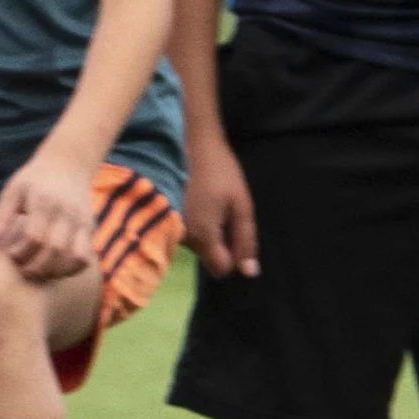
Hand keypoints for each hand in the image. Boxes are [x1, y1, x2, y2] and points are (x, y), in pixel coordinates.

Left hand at [0, 152, 100, 283]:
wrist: (67, 164)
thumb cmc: (33, 180)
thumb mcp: (13, 190)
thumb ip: (1, 215)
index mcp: (44, 202)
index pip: (34, 237)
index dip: (21, 253)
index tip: (11, 255)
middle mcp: (66, 212)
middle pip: (55, 250)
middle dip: (37, 267)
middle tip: (24, 270)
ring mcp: (81, 221)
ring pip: (74, 257)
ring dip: (56, 272)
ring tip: (40, 273)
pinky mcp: (90, 228)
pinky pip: (85, 257)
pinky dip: (71, 269)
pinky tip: (56, 269)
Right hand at [184, 133, 258, 277]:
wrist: (194, 146)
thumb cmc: (222, 174)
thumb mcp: (242, 205)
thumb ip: (245, 240)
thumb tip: (249, 273)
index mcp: (204, 236)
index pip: (221, 269)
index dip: (234, 256)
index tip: (237, 232)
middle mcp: (185, 238)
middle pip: (210, 258)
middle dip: (222, 243)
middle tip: (226, 213)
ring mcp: (175, 229)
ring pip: (200, 246)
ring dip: (210, 232)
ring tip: (213, 204)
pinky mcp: (170, 219)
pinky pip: (190, 234)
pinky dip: (199, 224)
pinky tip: (201, 202)